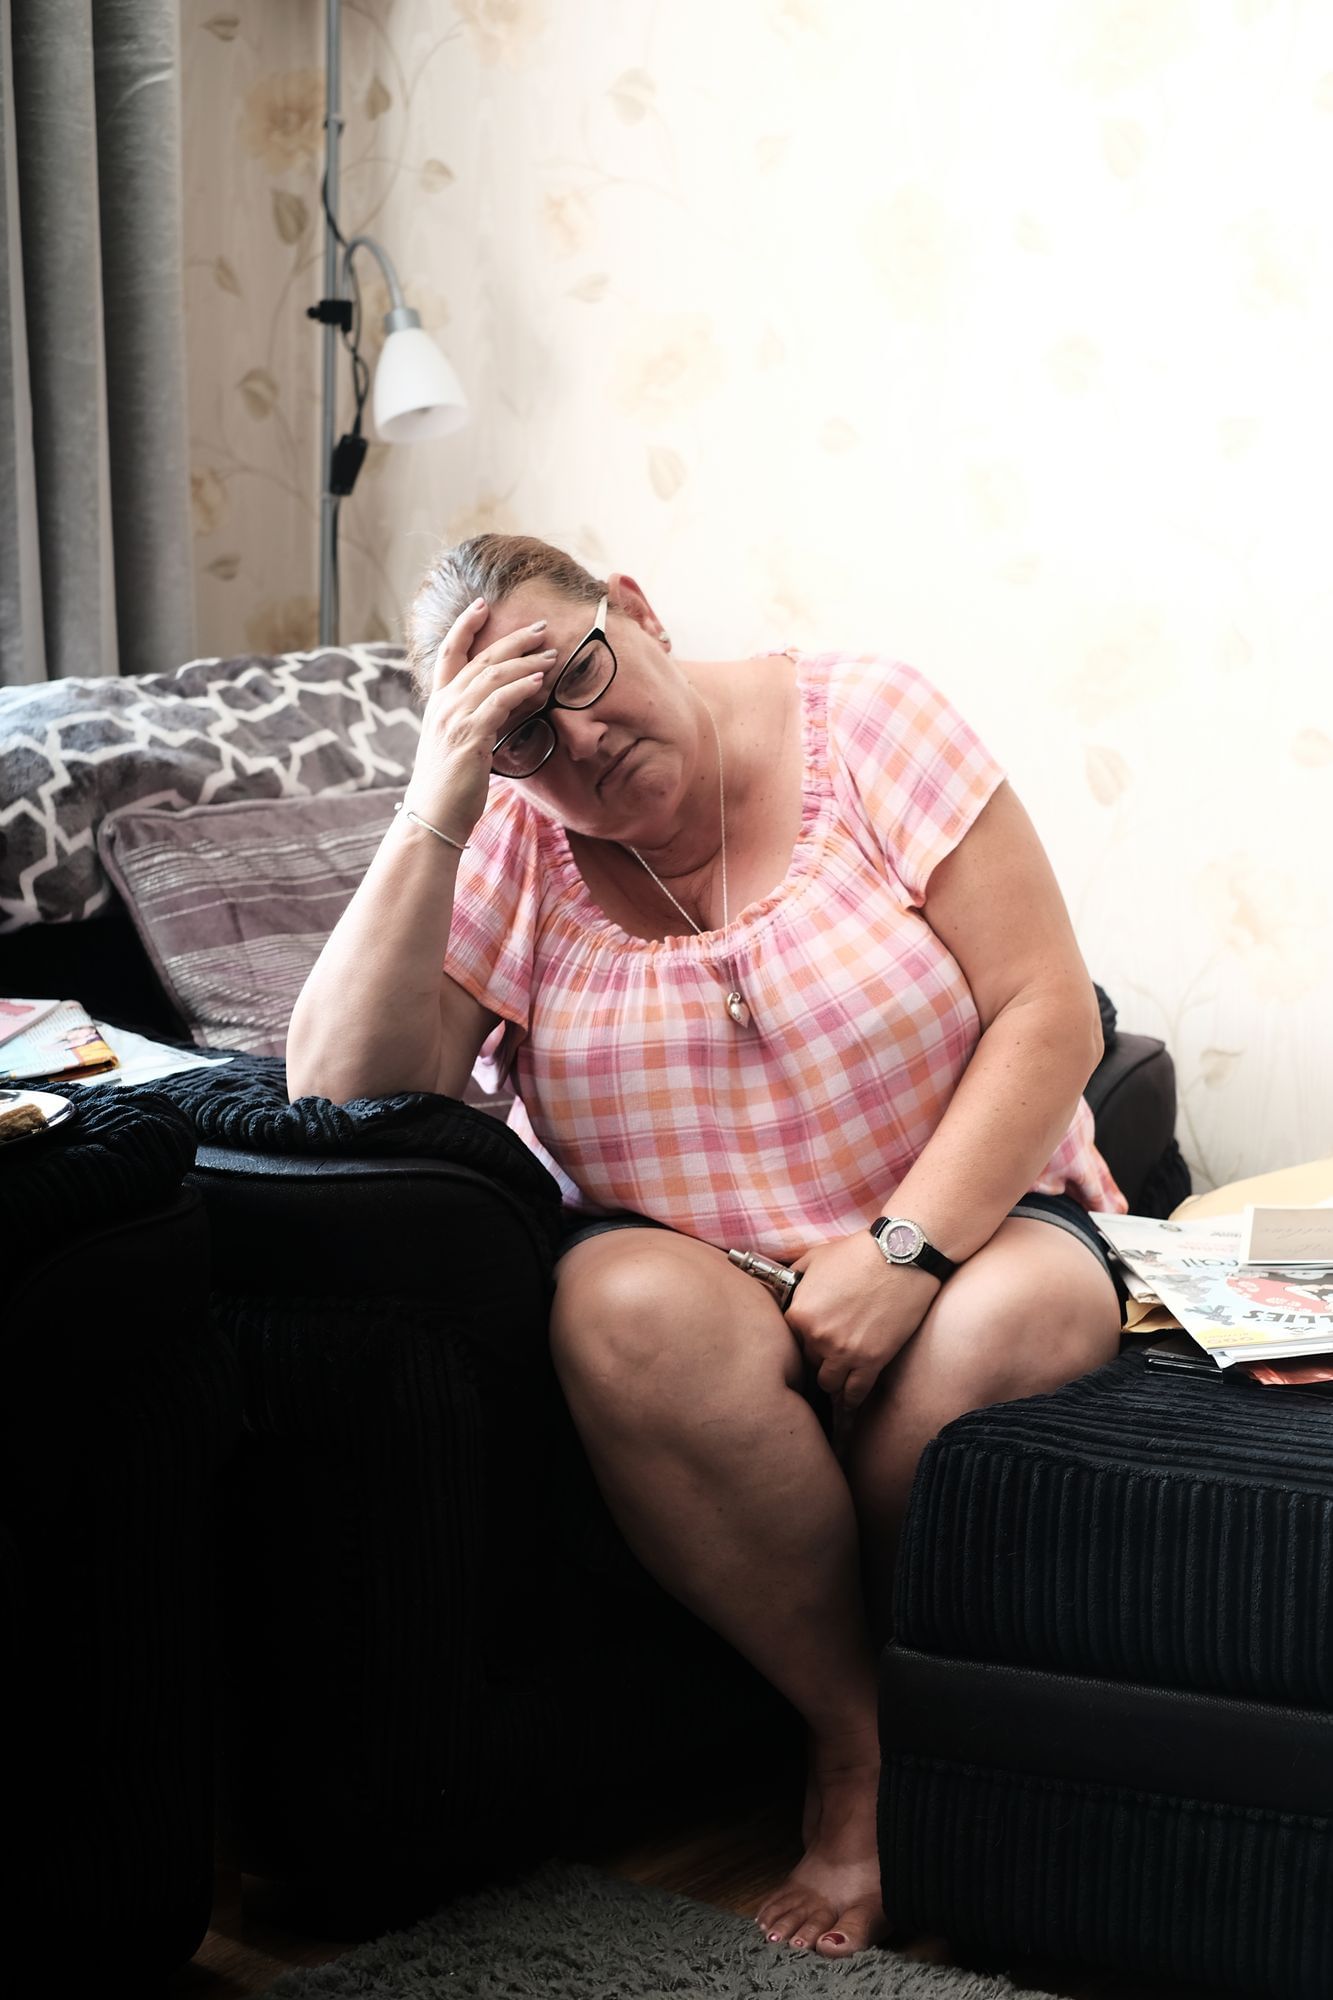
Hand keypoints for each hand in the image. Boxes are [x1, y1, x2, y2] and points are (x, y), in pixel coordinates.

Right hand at [403, 598, 557, 838]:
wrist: (433, 818)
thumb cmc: (449, 788)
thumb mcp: (456, 746)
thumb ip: (473, 722)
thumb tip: (500, 709)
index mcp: (437, 704)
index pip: (447, 653)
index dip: (464, 625)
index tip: (482, 605)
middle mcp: (443, 705)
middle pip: (480, 658)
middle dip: (513, 640)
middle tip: (541, 628)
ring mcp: (454, 719)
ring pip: (493, 676)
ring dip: (526, 662)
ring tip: (551, 655)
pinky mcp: (470, 736)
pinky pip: (499, 702)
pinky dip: (521, 688)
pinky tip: (540, 683)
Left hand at [785, 1230, 941, 1409]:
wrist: (900, 1255)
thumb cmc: (858, 1253)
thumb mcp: (815, 1258)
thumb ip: (794, 1278)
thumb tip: (784, 1290)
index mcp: (799, 1313)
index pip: (791, 1341)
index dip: (804, 1340)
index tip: (813, 1341)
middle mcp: (817, 1337)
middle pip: (810, 1362)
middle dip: (820, 1357)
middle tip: (831, 1353)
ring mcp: (844, 1352)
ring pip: (829, 1384)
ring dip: (834, 1380)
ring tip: (840, 1378)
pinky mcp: (872, 1361)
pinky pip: (855, 1393)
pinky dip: (852, 1399)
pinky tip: (850, 1402)